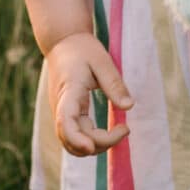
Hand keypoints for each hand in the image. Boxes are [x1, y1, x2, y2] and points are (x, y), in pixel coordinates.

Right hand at [46, 31, 133, 155]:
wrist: (63, 42)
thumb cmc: (83, 49)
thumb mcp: (102, 61)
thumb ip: (114, 84)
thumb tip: (129, 107)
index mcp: (69, 92)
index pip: (66, 123)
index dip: (77, 139)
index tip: (92, 147)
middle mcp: (60, 107)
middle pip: (72, 140)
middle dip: (99, 144)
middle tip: (125, 129)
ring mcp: (60, 113)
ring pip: (72, 142)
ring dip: (95, 145)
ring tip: (120, 131)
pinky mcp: (65, 114)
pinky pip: (74, 135)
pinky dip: (90, 139)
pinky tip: (108, 132)